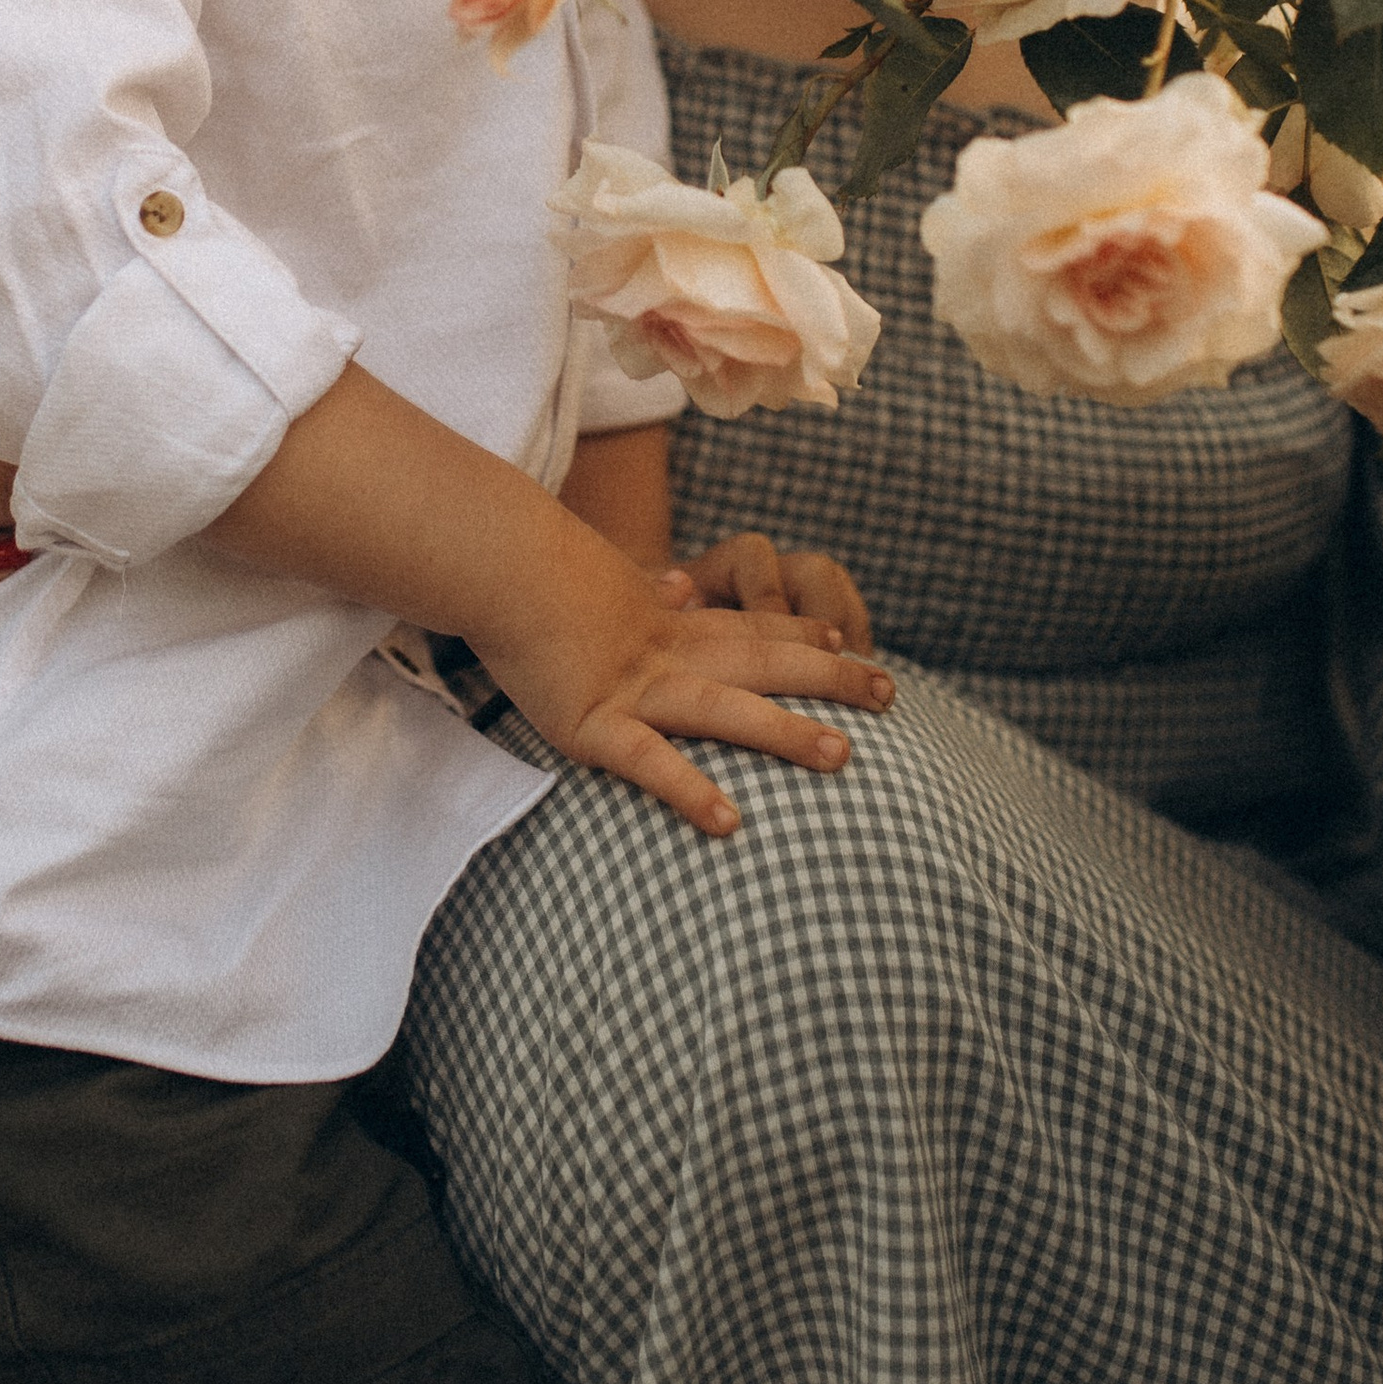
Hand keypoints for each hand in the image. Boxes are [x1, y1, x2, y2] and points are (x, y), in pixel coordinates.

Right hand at [469, 538, 892, 841]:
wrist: (493, 561)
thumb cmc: (533, 571)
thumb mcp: (602, 581)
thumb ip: (644, 591)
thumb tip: (678, 583)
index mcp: (662, 621)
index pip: (744, 624)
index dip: (797, 631)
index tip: (845, 635)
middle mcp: (662, 652)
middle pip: (761, 661)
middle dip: (828, 675)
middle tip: (889, 690)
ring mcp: (632, 688)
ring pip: (725, 709)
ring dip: (786, 731)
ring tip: (843, 755)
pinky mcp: (593, 723)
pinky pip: (651, 763)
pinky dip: (692, 790)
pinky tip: (731, 821)